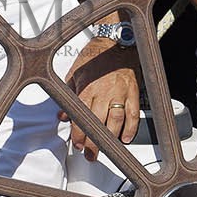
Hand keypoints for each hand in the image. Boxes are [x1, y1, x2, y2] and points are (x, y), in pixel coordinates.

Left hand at [64, 36, 139, 160]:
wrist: (116, 42)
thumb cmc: (95, 56)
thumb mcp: (75, 73)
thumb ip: (69, 94)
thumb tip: (62, 114)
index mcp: (87, 87)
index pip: (81, 115)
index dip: (79, 132)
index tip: (78, 143)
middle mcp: (104, 91)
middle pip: (99, 122)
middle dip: (94, 141)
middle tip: (91, 154)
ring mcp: (120, 92)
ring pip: (116, 120)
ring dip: (111, 138)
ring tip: (107, 149)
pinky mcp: (133, 92)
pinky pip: (133, 114)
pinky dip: (131, 128)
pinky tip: (125, 138)